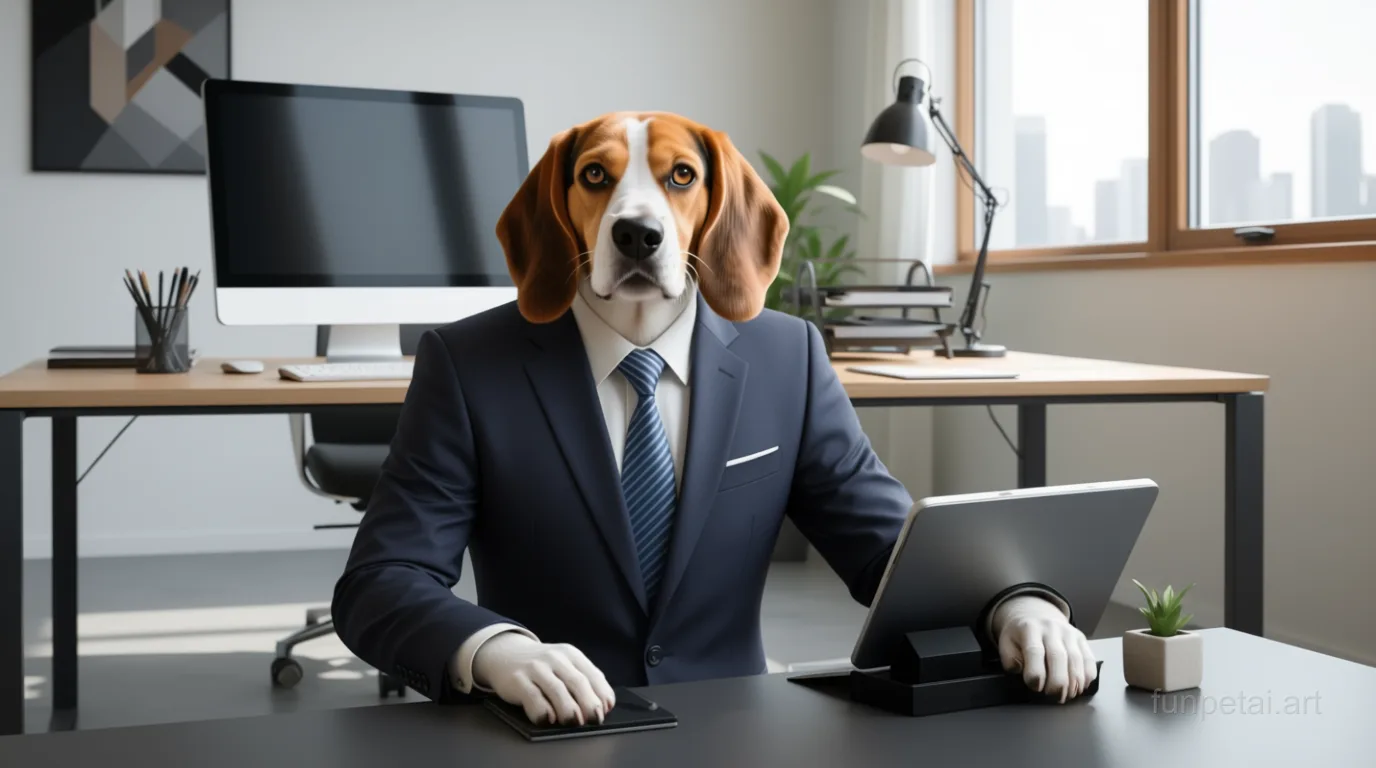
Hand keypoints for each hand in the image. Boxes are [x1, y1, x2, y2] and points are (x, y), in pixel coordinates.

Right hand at [472, 632, 615, 724]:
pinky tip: (548, 719)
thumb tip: (605, 705)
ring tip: (574, 722)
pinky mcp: (517, 680)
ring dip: (568, 709)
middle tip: (594, 720)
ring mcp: (535, 668)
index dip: (601, 694)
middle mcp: (555, 658)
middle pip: (577, 682)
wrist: (505, 653)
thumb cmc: (542, 666)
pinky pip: (532, 697)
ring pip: (557, 689)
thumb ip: (584, 681)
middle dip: (589, 703)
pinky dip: (543, 711)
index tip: (605, 710)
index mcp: (571, 654)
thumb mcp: (564, 665)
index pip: (592, 674)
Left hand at [993, 596, 1096, 702]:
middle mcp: (1051, 628)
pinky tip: (1080, 687)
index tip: (1035, 687)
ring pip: (1076, 659)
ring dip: (1074, 682)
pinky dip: (1087, 676)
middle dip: (1058, 682)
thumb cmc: (1019, 635)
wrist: (1036, 614)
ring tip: (1067, 696)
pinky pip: (1089, 658)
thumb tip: (1020, 670)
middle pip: (1058, 656)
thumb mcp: (1006, 642)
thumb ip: (1009, 658)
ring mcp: (1069, 632)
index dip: (1036, 672)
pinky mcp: (1081, 638)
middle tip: (1054, 697)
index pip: (1034, 651)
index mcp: (1029, 629)